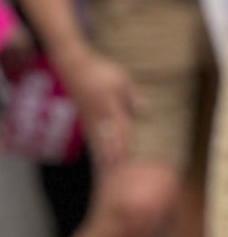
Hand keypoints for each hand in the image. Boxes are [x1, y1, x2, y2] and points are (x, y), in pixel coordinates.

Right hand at [49, 45, 134, 173]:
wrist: (74, 67)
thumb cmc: (101, 71)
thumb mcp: (122, 80)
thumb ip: (132, 97)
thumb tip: (145, 112)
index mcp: (109, 107)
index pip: (121, 129)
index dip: (126, 144)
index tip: (130, 157)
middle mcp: (98, 115)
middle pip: (108, 138)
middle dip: (114, 154)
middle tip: (117, 170)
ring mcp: (89, 116)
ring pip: (98, 138)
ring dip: (103, 153)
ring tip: (107, 166)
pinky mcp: (84, 115)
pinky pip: (91, 133)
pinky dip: (95, 144)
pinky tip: (98, 152)